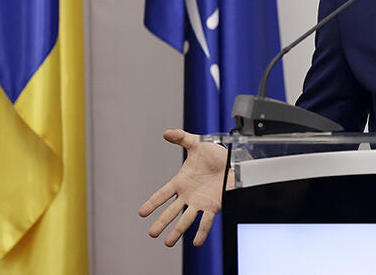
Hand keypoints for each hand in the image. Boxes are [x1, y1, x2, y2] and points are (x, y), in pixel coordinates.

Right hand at [138, 129, 229, 246]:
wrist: (234, 161)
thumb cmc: (214, 154)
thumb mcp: (197, 143)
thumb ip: (181, 138)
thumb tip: (166, 132)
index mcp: (181, 182)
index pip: (163, 194)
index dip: (152, 203)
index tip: (141, 213)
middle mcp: (188, 195)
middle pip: (171, 211)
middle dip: (161, 222)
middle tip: (152, 233)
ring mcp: (200, 203)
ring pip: (186, 219)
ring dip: (177, 231)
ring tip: (168, 243)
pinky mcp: (213, 206)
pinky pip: (206, 221)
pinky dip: (201, 232)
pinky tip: (196, 242)